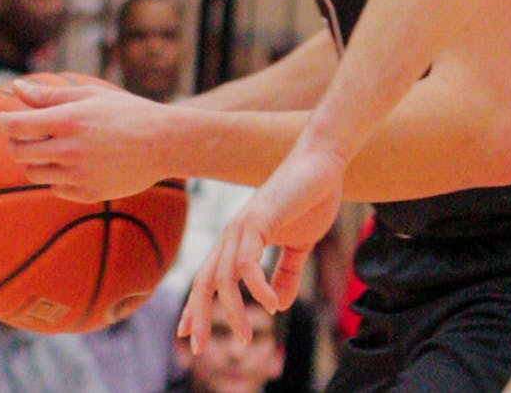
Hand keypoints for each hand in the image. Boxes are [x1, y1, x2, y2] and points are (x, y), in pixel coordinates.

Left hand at [0, 77, 171, 201]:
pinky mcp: (87, 194)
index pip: (15, 126)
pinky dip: (57, 177)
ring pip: (34, 173)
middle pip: (18, 152)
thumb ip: (49, 95)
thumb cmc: (127, 112)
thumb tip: (16, 88)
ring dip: (36, 160)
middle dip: (17, 142)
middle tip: (28, 134)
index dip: (6, 122)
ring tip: (56, 148)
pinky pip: (55, 188)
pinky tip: (76, 163)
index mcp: (68, 121)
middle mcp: (69, 150)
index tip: (7, 120)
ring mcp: (78, 175)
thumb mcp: (90, 95)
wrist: (164, 143)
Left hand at [178, 144, 344, 352]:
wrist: (323, 164)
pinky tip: (270, 304)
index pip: (208, 277)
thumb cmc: (311, 198)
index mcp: (239, 240)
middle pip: (205, 281)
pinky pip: (248, 262)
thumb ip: (287, 273)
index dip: (196, 306)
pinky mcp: (258, 219)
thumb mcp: (299, 244)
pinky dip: (257, 287)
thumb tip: (277, 306)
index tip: (187, 334)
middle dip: (197, 315)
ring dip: (233, 311)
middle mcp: (234, 234)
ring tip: (244, 337)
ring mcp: (243, 227)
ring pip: (224, 277)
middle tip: (197, 347)